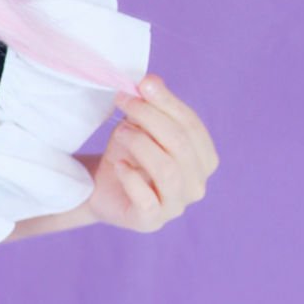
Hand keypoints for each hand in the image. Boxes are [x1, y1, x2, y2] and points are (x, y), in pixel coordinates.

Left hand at [88, 73, 218, 233]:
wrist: (99, 186)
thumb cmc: (127, 152)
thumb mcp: (139, 124)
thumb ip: (152, 104)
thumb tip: (151, 81)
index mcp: (204, 159)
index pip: (192, 127)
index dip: (167, 103)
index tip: (141, 84)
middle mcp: (197, 185)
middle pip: (180, 144)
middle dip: (150, 117)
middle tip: (124, 102)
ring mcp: (176, 206)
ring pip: (167, 169)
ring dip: (140, 144)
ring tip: (120, 133)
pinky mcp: (151, 222)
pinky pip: (147, 199)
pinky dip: (130, 177)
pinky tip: (120, 165)